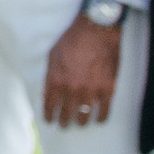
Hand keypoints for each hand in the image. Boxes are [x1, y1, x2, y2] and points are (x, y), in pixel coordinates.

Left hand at [40, 10, 122, 128]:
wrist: (96, 29)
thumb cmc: (72, 39)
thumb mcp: (53, 55)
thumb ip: (49, 76)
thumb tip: (46, 93)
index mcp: (55, 81)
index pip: (50, 106)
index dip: (49, 116)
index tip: (50, 120)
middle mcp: (71, 89)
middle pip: (66, 114)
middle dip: (63, 122)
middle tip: (64, 124)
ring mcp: (90, 90)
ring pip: (84, 116)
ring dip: (80, 122)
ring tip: (80, 123)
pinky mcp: (107, 88)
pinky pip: (104, 110)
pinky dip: (101, 117)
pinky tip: (98, 119)